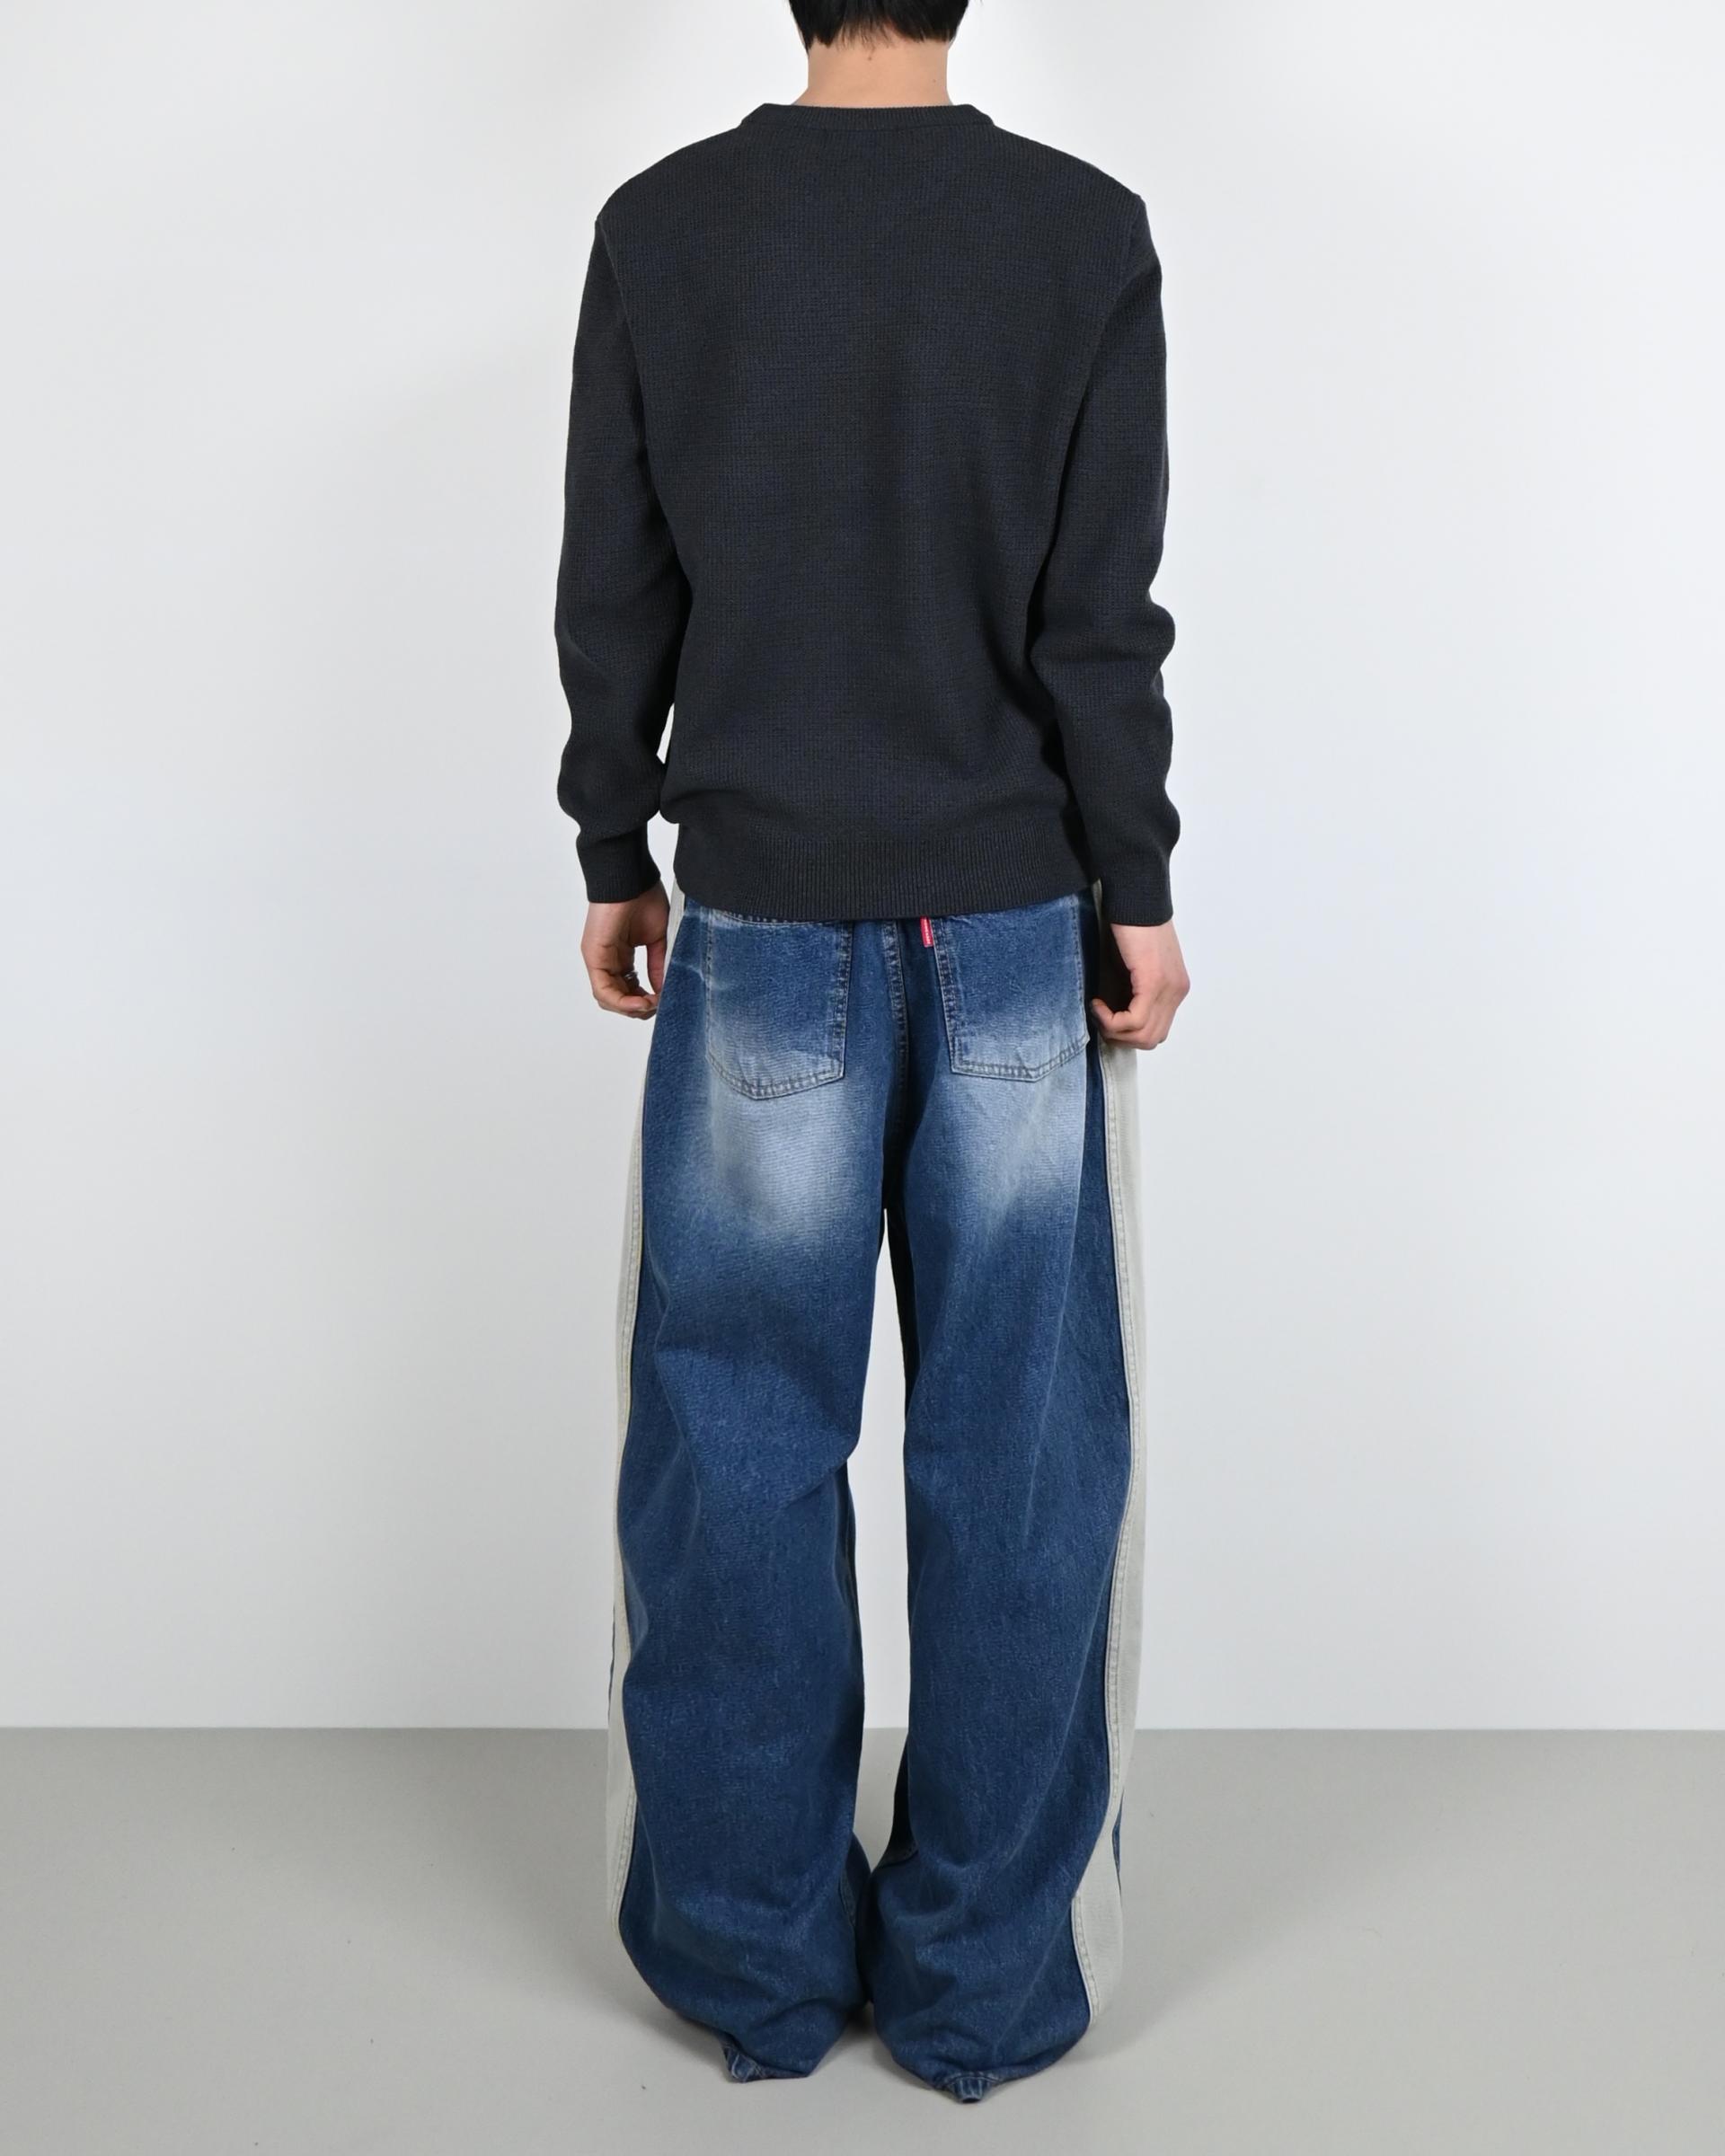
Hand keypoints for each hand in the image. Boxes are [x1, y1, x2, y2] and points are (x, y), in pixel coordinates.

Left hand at [582, 883, 670, 1018]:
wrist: (630, 877)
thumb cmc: (644, 898)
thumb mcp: (658, 939)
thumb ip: (659, 965)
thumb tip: (663, 991)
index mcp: (622, 957)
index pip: (630, 990)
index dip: (647, 1000)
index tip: (665, 999)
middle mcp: (608, 961)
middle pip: (619, 999)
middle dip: (640, 1008)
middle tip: (659, 1004)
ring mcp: (599, 960)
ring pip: (609, 999)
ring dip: (631, 1008)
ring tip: (651, 1004)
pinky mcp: (594, 957)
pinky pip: (603, 990)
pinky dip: (623, 1001)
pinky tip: (642, 1001)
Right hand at [1091, 918, 1188, 1050]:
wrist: (1134, 898)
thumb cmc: (1130, 926)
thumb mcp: (1135, 967)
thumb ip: (1134, 991)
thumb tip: (1117, 1016)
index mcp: (1176, 989)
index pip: (1157, 1031)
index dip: (1127, 1033)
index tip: (1106, 1015)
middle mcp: (1177, 992)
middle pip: (1151, 1039)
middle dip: (1120, 1037)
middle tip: (1099, 1018)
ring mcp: (1168, 989)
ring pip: (1144, 1035)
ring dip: (1114, 1030)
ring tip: (1097, 1010)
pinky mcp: (1154, 982)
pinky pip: (1134, 1020)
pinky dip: (1111, 1019)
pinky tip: (1097, 1003)